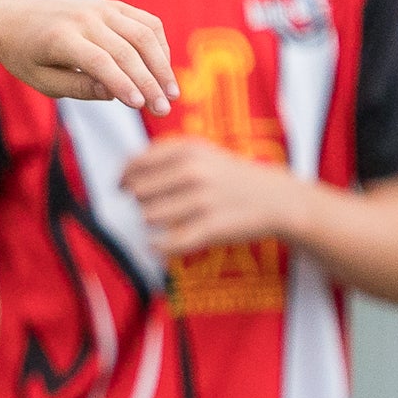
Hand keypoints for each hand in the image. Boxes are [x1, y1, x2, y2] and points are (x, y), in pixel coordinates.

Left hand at [0, 0, 175, 113]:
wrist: (14, 19)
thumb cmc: (26, 57)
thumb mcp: (42, 80)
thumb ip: (77, 87)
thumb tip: (114, 94)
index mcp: (61, 38)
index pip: (99, 62)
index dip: (122, 83)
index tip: (140, 106)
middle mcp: (85, 18)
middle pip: (127, 50)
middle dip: (149, 83)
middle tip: (163, 110)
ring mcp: (101, 8)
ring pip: (143, 34)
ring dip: (162, 65)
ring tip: (171, 94)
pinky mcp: (113, 5)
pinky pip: (146, 22)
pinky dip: (160, 45)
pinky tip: (164, 70)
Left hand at [122, 139, 301, 261]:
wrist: (276, 198)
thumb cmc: (230, 176)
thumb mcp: (201, 152)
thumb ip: (163, 156)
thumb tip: (123, 173)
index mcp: (188, 150)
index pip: (135, 164)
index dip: (123, 178)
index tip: (121, 187)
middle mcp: (193, 172)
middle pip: (137, 192)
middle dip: (139, 201)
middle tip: (153, 204)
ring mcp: (202, 200)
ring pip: (148, 216)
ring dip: (150, 222)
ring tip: (165, 220)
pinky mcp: (210, 228)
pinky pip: (168, 243)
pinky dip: (158, 247)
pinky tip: (158, 245)